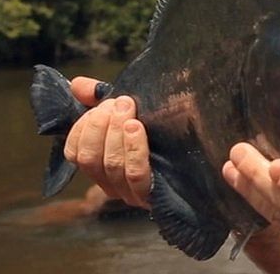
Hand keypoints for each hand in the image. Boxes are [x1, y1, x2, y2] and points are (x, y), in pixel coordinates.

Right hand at [63, 76, 151, 208]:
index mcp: (102, 166)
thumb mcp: (130, 113)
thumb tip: (77, 84)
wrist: (205, 151)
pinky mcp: (153, 195)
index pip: (75, 153)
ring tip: (127, 108)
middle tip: (119, 102)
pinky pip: (135, 173)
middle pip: (90, 159)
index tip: (99, 106)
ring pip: (111, 164)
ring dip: (116, 131)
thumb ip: (101, 100)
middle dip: (100, 125)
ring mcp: (132, 193)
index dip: (82, 128)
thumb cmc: (163, 130)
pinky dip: (132, 147)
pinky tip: (136, 127)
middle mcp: (112, 184)